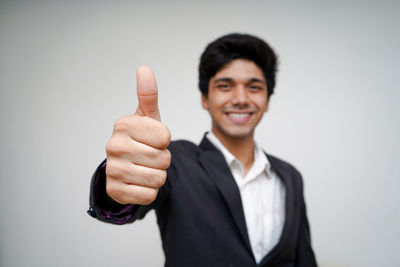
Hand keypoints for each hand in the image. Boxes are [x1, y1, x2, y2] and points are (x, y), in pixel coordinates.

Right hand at [105, 66, 170, 204]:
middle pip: (164, 159)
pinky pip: (149, 195)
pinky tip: (138, 182)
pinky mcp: (115, 191)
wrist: (124, 165)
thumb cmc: (141, 138)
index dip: (164, 140)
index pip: (165, 137)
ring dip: (157, 175)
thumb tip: (144, 68)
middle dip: (162, 159)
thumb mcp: (147, 117)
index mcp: (123, 125)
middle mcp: (113, 146)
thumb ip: (148, 95)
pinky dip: (149, 191)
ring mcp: (113, 170)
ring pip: (158, 178)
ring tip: (144, 167)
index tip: (152, 139)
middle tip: (149, 155)